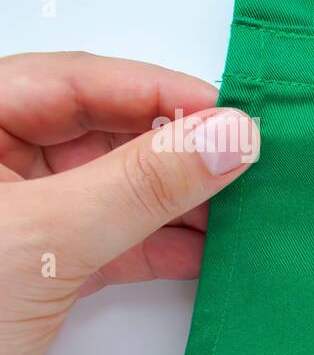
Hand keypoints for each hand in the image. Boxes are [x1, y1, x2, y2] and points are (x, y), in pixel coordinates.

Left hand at [0, 51, 259, 354]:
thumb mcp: (47, 239)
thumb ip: (142, 184)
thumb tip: (228, 137)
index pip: (76, 82)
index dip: (157, 93)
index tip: (231, 117)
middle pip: (102, 131)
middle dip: (178, 149)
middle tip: (249, 161)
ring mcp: (18, 221)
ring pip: (115, 189)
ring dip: (180, 201)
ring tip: (245, 208)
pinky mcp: (38, 272)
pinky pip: (114, 241)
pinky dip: (164, 247)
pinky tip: (211, 252)